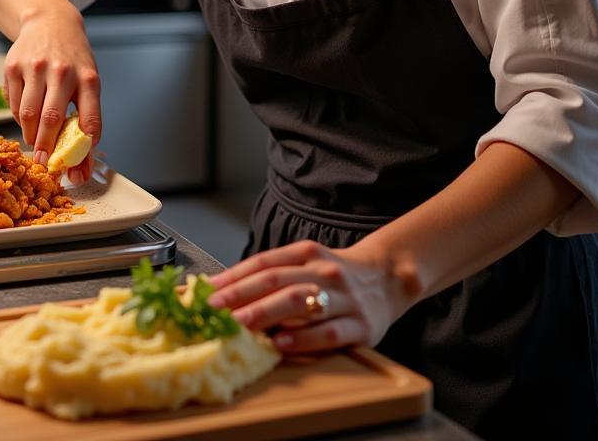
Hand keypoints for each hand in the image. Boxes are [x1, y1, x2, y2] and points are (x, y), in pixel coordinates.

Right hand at [2, 3, 101, 183]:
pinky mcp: (13, 66)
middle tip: (44, 164)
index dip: (83, 149)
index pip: (90, 120)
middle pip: (51, 119)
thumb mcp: (87, 82)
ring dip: (30, 135)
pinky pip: (13, 104)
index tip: (77, 168)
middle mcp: (62, 71)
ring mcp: (35, 67)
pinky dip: (19, 118)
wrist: (50, 22)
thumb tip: (80, 168)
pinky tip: (27, 115)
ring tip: (35, 140)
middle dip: (46, 149)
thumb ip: (85, 121)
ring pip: (28, 114)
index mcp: (87, 78)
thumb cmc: (72, 59)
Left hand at [207, 239, 421, 353]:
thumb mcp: (306, 264)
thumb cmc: (335, 276)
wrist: (388, 278)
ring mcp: (344, 298)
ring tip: (240, 325)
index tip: (209, 290)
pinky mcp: (362, 326)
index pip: (264, 262)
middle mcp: (324, 271)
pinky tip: (282, 343)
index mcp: (306, 253)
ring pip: (300, 302)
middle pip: (276, 281)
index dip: (235, 276)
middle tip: (216, 310)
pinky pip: (329, 332)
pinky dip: (304, 338)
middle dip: (241, 295)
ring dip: (265, 314)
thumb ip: (274, 275)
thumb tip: (227, 291)